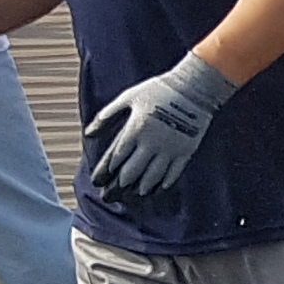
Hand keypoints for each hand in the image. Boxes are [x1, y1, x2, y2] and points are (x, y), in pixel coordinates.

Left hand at [82, 53, 237, 198]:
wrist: (194, 88)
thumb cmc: (158, 90)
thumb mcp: (128, 97)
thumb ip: (107, 115)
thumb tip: (89, 133)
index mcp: (135, 129)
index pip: (117, 156)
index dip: (107, 170)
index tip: (99, 180)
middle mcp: (151, 143)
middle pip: (132, 171)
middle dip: (120, 185)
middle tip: (111, 195)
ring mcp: (169, 149)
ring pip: (152, 176)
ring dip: (141, 187)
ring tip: (135, 194)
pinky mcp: (185, 151)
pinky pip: (174, 173)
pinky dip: (165, 183)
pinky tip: (158, 189)